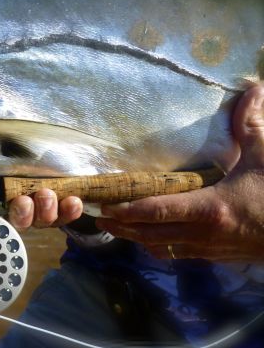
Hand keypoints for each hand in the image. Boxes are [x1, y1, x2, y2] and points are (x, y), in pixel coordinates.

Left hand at [8, 81, 263, 261]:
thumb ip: (249, 126)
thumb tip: (250, 89)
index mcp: (209, 208)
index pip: (157, 210)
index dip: (128, 210)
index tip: (105, 205)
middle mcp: (202, 233)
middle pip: (149, 234)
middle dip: (122, 227)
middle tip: (99, 216)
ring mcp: (207, 249)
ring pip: (160, 248)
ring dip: (136, 238)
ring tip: (117, 225)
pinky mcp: (213, 258)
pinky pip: (176, 254)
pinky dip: (157, 245)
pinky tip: (149, 235)